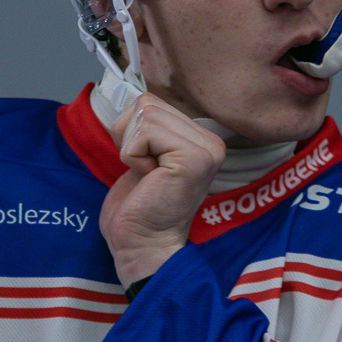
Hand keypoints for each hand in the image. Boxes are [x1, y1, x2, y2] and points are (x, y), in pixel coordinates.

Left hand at [100, 93, 225, 286]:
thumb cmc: (139, 204)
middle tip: (145, 171)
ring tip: (148, 175)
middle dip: (130, 136)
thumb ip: (150, 125)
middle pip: (147, 103)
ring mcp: (205, 149)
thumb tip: (133, 96)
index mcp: (202, 138)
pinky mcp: (192, 159)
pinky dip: (132, 157)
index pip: (152, 101)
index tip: (147, 165)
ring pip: (144, 114)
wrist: (142, 245)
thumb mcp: (147, 152)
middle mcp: (211, 141)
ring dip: (131, 147)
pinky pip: (143, 133)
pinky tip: (149, 179)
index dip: (133, 131)